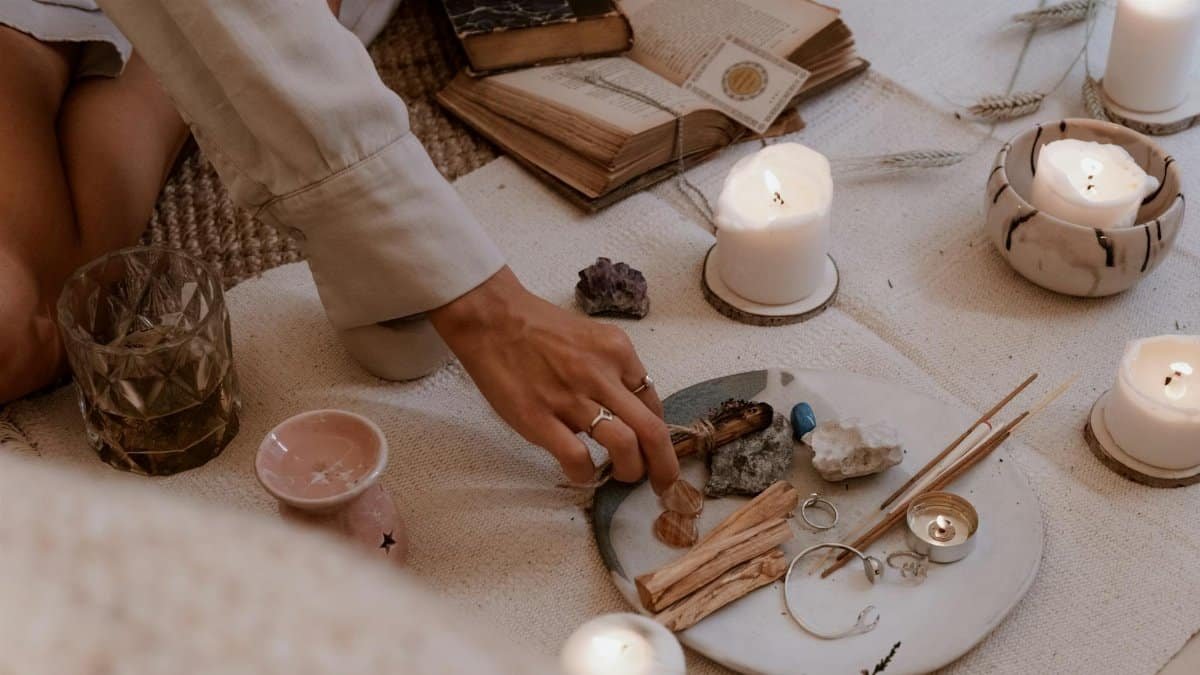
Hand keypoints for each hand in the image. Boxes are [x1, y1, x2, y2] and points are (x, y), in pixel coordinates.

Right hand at [429, 267, 677, 491]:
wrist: (491, 319)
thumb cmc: (538, 327)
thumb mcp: (590, 337)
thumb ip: (612, 369)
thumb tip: (627, 409)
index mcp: (617, 351)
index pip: (653, 401)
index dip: (658, 432)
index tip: (652, 447)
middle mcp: (601, 374)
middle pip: (652, 430)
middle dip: (664, 466)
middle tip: (663, 484)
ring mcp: (571, 398)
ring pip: (624, 446)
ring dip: (631, 471)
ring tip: (622, 476)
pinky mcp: (539, 419)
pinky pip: (577, 458)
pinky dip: (586, 474)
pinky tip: (582, 473)